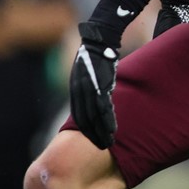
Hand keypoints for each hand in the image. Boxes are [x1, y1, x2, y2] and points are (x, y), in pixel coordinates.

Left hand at [68, 21, 119, 148]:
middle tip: (101, 148)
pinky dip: (107, 119)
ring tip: (108, 143)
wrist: (98, 40)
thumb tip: (99, 99)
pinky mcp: (98, 85)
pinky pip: (102, 106)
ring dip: (101, 131)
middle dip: (92, 135)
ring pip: (93, 116)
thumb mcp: (87, 74)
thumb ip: (91, 88)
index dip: (85, 130)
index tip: (93, 140)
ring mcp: (87, 89)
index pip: (78, 115)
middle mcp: (79, 91)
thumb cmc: (95, 57)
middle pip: (84, 119)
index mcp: (76, 90)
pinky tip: (112, 130)